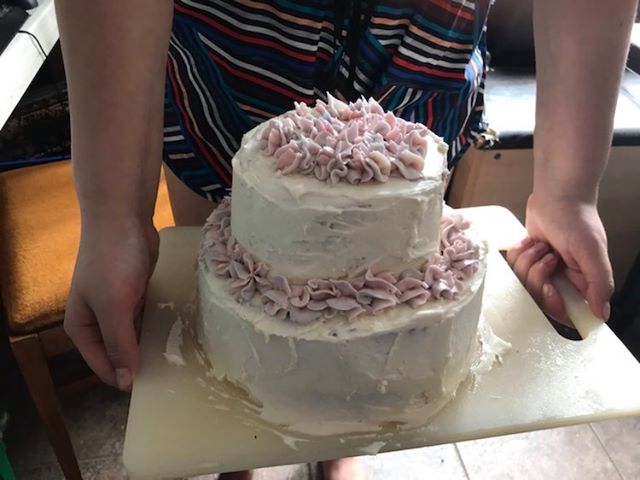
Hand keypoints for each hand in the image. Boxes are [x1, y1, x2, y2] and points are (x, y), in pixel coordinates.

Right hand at [64, 219, 158, 389]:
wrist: (123, 218)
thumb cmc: (112, 263)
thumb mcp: (113, 308)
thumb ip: (119, 344)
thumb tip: (124, 382)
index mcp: (81, 327)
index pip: (101, 364)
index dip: (122, 377)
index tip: (150, 388)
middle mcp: (96, 319)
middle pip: (117, 351)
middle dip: (137, 362)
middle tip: (169, 375)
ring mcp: (117, 305)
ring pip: (134, 335)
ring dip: (149, 345)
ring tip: (175, 360)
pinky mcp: (135, 292)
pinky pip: (146, 318)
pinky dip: (156, 326)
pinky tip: (175, 335)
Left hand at [506, 193, 613, 321]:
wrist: (557, 194)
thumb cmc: (577, 219)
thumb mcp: (592, 251)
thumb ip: (599, 283)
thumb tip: (603, 314)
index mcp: (580, 281)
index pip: (563, 309)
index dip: (553, 303)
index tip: (552, 289)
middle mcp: (560, 278)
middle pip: (538, 296)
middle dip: (538, 276)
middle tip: (549, 257)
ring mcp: (541, 268)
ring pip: (523, 281)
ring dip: (530, 260)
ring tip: (542, 244)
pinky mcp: (527, 258)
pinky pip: (513, 267)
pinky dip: (520, 253)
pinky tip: (531, 241)